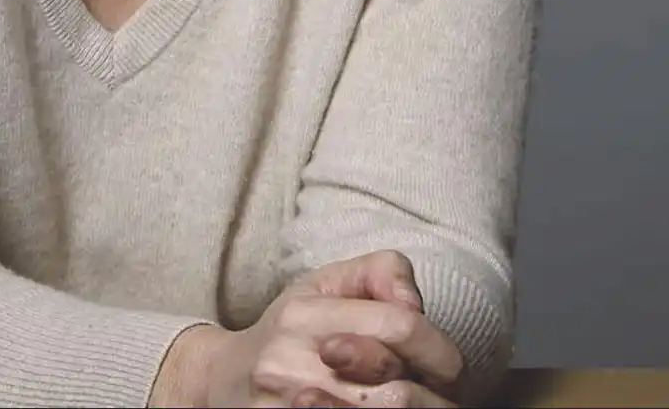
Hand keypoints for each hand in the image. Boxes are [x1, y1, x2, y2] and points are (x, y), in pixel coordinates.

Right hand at [202, 251, 462, 408]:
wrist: (223, 382)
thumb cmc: (287, 332)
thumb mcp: (325, 285)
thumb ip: (379, 273)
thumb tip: (414, 305)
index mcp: (305, 316)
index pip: (399, 326)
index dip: (439, 350)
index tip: (445, 365)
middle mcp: (291, 364)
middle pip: (396, 391)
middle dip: (427, 397)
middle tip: (430, 395)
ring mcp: (289, 407)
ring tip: (405, 403)